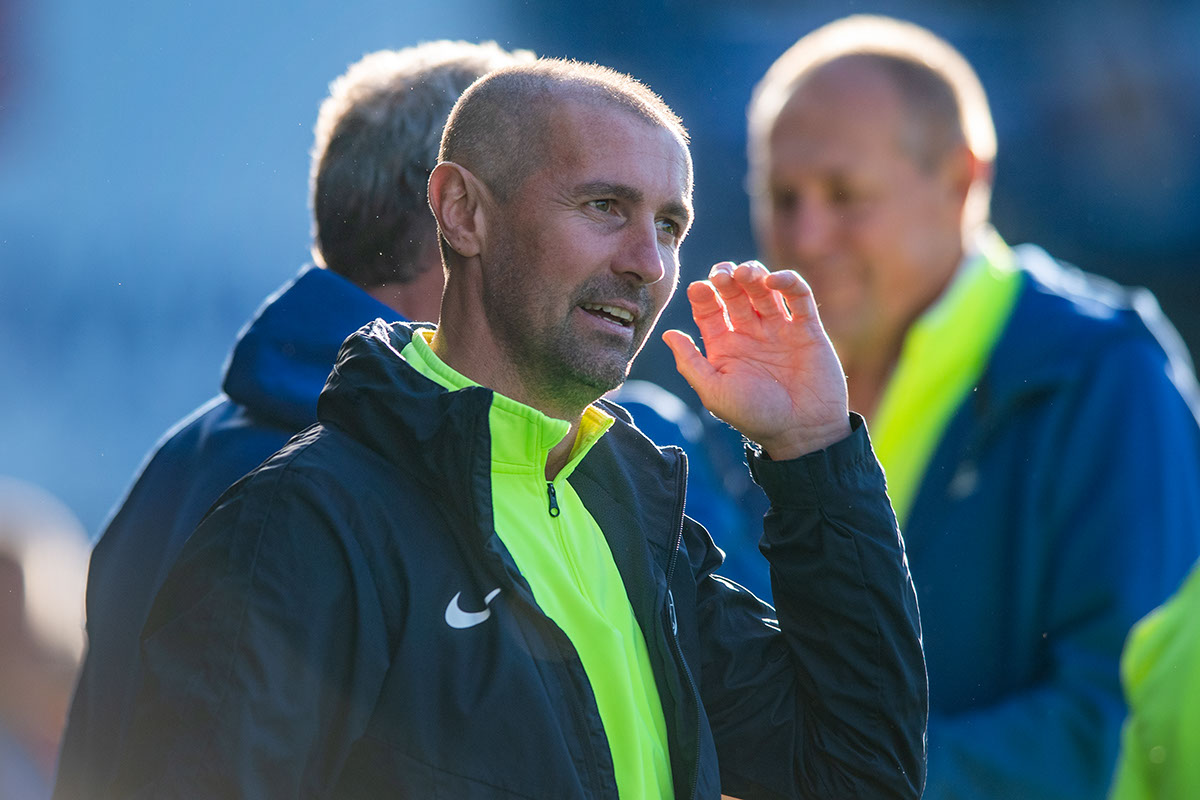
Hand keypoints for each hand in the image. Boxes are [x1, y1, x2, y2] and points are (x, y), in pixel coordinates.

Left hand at [662, 261, 849, 459]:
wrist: (803, 432)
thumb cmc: (755, 416)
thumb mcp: (715, 392)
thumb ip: (691, 363)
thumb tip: (668, 333)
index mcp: (724, 346)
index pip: (708, 310)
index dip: (703, 295)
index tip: (699, 288)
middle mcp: (750, 333)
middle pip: (734, 294)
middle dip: (727, 278)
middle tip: (722, 274)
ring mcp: (779, 328)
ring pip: (763, 290)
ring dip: (754, 274)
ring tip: (746, 272)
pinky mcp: (807, 328)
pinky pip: (799, 297)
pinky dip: (789, 282)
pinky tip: (775, 280)